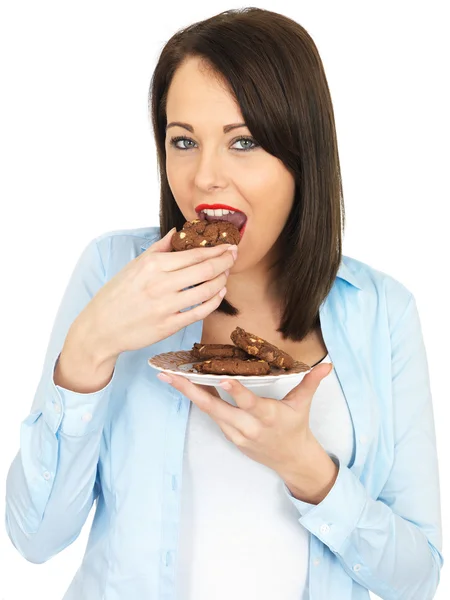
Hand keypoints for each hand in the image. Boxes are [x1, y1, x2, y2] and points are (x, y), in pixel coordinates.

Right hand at [71, 229, 237, 361]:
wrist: (100, 328)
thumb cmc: (117, 295)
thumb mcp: (134, 266)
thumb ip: (158, 248)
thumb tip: (177, 232)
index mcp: (152, 265)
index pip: (194, 254)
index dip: (216, 249)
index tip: (228, 246)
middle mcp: (160, 284)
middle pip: (205, 270)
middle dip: (225, 261)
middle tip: (234, 256)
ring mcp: (165, 306)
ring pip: (206, 291)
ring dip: (221, 281)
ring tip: (225, 274)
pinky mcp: (168, 325)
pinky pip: (200, 312)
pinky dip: (214, 301)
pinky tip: (219, 294)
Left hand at [157, 361, 337, 502]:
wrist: (292, 460)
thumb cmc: (296, 427)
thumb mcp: (303, 404)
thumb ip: (311, 382)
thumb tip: (327, 364)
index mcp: (267, 416)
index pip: (249, 403)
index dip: (235, 393)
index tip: (220, 380)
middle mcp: (248, 426)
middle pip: (216, 408)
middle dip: (190, 392)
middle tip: (169, 376)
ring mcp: (236, 434)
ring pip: (210, 412)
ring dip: (189, 395)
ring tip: (170, 377)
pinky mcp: (230, 437)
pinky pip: (213, 416)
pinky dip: (201, 402)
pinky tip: (188, 387)